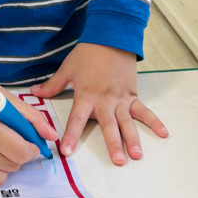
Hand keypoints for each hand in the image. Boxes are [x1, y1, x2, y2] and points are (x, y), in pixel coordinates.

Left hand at [29, 43, 167, 165]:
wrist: (111, 36)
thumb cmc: (88, 53)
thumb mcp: (68, 69)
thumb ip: (52, 85)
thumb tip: (34, 92)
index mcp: (86, 95)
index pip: (77, 119)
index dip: (71, 135)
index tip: (67, 151)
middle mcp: (105, 100)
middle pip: (108, 125)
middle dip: (113, 144)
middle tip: (117, 161)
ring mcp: (121, 98)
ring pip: (127, 122)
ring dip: (133, 138)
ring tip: (137, 155)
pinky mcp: (132, 94)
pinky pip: (144, 110)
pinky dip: (154, 121)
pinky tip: (163, 133)